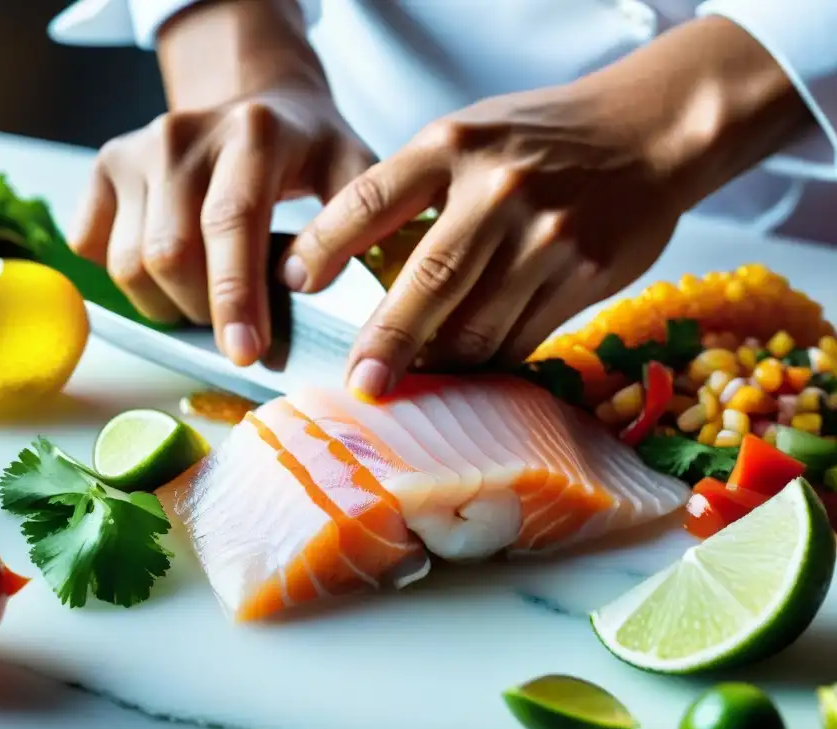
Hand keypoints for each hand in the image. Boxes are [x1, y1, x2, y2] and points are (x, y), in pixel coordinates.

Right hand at [69, 3, 373, 365]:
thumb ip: (353, 225)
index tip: (245, 353)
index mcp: (253, 133)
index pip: (231, 223)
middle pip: (169, 254)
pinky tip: (170, 275)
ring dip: (167, 305)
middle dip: (202, 312)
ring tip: (206, 302)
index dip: (234, 296)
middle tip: (238, 329)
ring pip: (128, 263)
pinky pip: (94, 249)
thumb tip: (318, 289)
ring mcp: (137, 149)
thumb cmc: (309, 153)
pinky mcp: (106, 166)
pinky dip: (131, 280)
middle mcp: (183, 133)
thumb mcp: (352, 173)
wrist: (260, 102)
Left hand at [283, 84, 681, 396]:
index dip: (324, 247)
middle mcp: (498, 191)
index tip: (292, 283)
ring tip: (409, 381)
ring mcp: (546, 237)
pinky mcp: (582, 275)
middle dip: (386, 342)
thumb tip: (361, 272)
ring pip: (476, 327)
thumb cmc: (541, 139)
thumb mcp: (469, 137)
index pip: (371, 200)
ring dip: (438, 364)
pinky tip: (466, 371)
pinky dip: (486, 363)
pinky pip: (520, 340)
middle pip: (427, 282)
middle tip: (360, 383)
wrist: (648, 132)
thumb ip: (418, 192)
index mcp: (453, 147)